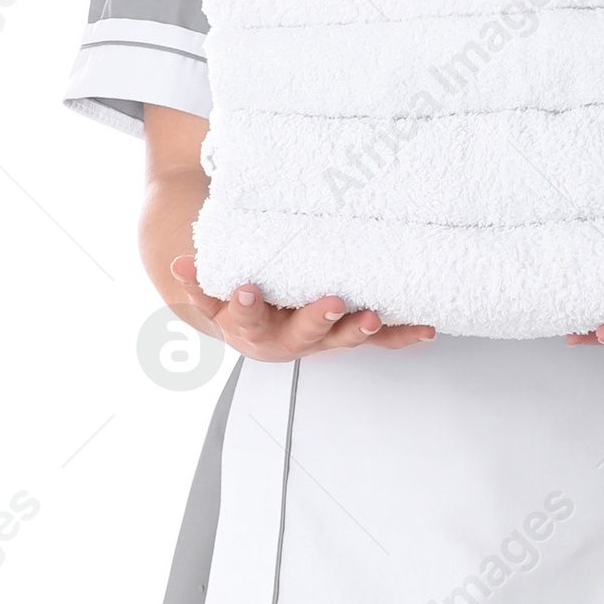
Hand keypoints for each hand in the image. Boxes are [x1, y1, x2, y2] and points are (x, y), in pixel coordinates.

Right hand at [169, 256, 433, 359]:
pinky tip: (425, 329)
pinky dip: (401, 335)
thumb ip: (200, 277)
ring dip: (359, 329)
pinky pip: (377, 340)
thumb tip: (179, 262)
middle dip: (317, 319)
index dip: (245, 303)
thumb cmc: (238, 294)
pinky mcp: (347, 335)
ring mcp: (321, 341)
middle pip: (302, 336)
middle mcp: (286, 341)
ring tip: (373, 315)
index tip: (247, 288)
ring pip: (341, 340)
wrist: (255, 315)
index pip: (244, 316)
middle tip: (332, 302)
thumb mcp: (212, 286)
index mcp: (249, 328)